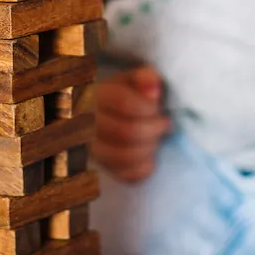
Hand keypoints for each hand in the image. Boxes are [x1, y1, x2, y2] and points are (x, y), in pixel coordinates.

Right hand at [93, 66, 171, 182]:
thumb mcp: (134, 79)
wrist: (108, 114)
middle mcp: (89, 123)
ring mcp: (93, 148)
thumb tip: (154, 90)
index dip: (149, 109)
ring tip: (157, 141)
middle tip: (165, 125)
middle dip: (154, 130)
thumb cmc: (128, 94)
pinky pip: (126, 176)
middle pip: (126, 132)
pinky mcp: (104, 168)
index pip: (124, 103)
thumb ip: (145, 78)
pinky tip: (150, 157)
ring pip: (124, 157)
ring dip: (149, 149)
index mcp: (97, 95)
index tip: (161, 110)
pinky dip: (144, 168)